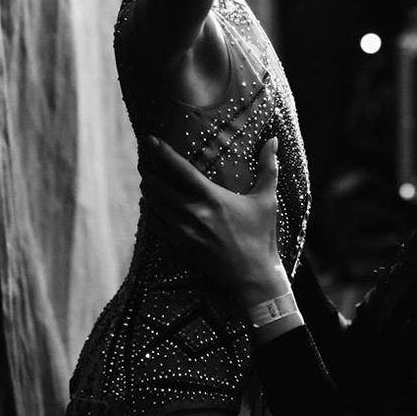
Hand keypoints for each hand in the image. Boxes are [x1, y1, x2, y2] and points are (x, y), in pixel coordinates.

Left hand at [138, 136, 289, 305]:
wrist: (252, 276)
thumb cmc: (261, 235)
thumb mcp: (267, 199)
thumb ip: (268, 166)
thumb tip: (274, 139)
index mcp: (213, 198)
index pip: (181, 170)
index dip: (163, 153)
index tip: (149, 139)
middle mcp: (194, 214)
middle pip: (158, 187)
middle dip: (147, 171)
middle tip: (142, 159)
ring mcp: (184, 232)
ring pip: (153, 207)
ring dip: (146, 191)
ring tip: (145, 180)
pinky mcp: (180, 247)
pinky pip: (156, 226)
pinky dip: (150, 212)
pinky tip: (150, 206)